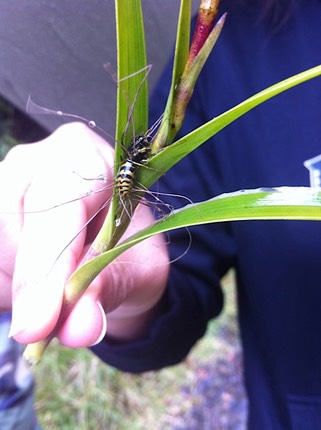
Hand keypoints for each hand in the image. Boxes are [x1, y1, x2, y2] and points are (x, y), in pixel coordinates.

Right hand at [0, 122, 168, 347]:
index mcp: (86, 156)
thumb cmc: (131, 248)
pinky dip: (6, 285)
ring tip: (51, 290)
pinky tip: (32, 285)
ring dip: (15, 286)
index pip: (56, 207)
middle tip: (49, 323)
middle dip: (30, 283)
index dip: (45, 268)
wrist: (116, 245)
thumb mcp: (140, 268)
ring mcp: (7, 182)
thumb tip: (79, 326)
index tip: (38, 326)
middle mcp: (37, 161)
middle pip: (11, 225)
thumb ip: (111, 288)